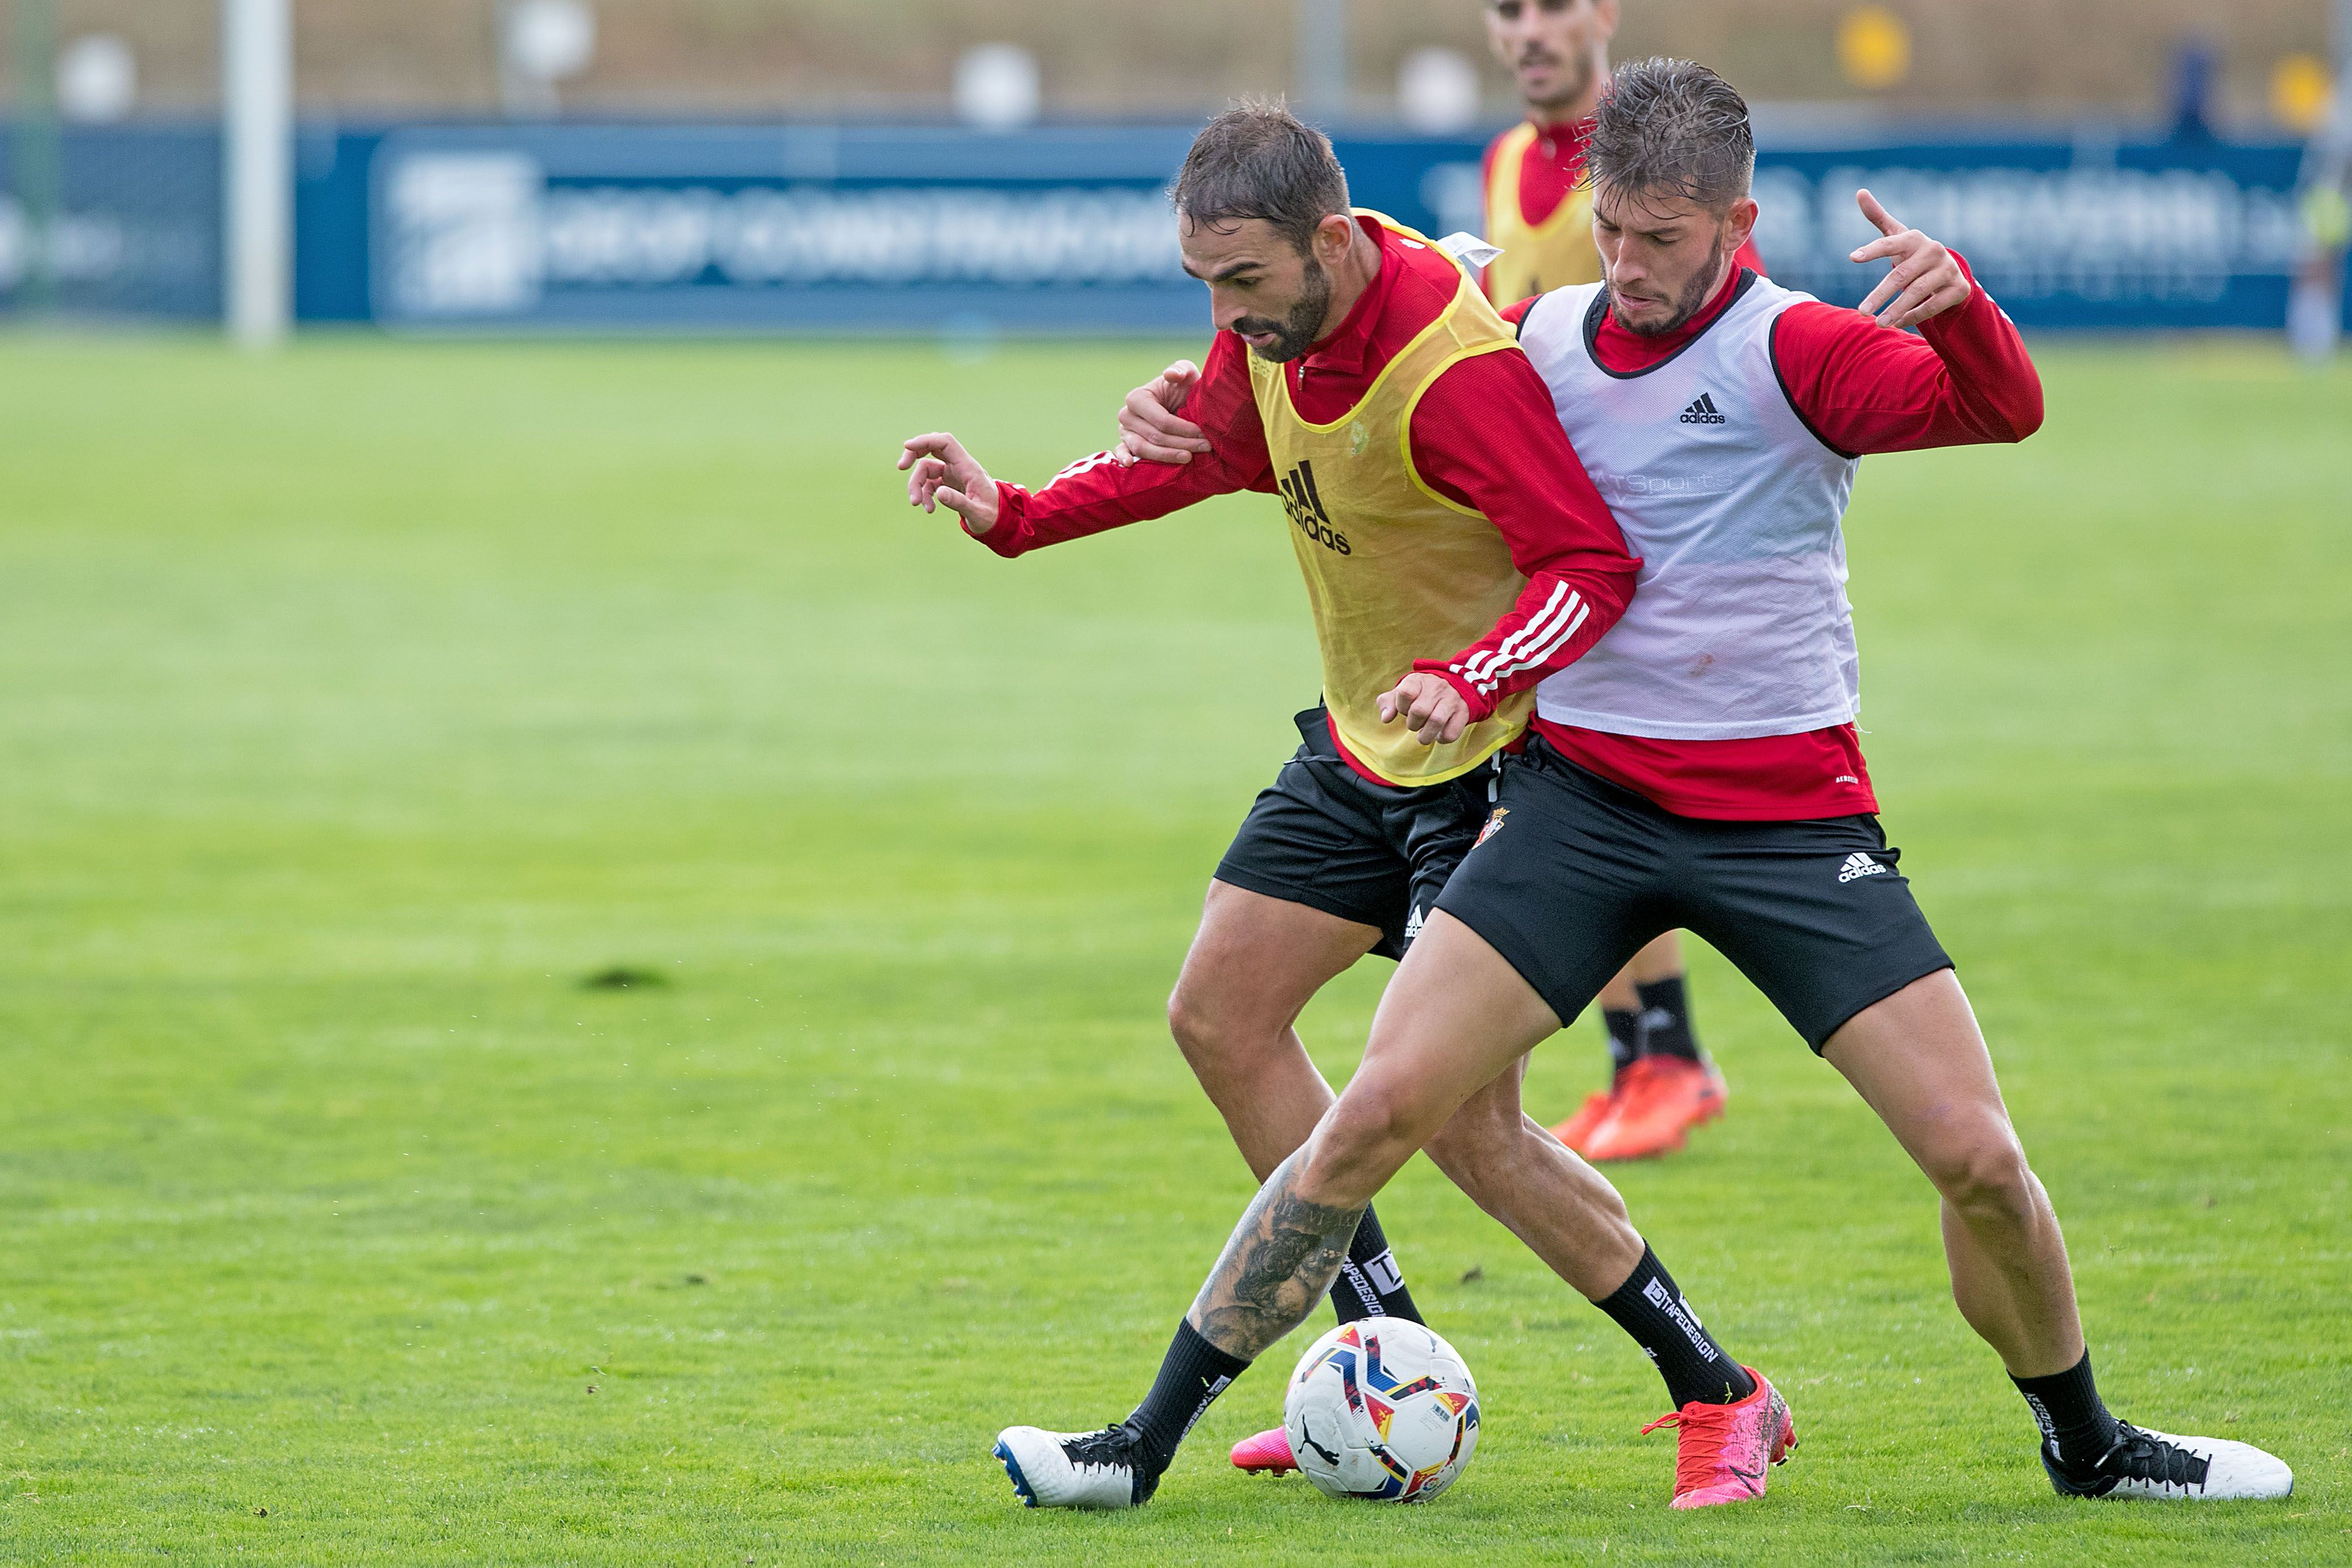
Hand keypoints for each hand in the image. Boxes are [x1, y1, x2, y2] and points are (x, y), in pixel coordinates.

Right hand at [898, 431, 1000, 535]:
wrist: (999, 520)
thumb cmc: (992, 515)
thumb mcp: (978, 513)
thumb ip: (960, 503)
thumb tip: (939, 493)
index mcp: (968, 467)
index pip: (945, 443)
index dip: (926, 440)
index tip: (907, 446)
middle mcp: (959, 466)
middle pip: (932, 448)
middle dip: (913, 454)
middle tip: (901, 467)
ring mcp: (952, 474)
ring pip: (925, 469)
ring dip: (916, 485)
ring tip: (917, 504)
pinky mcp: (947, 483)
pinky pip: (928, 483)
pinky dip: (924, 494)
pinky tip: (929, 509)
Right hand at [1113, 359, 1211, 466]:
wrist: (1179, 404)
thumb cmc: (1183, 389)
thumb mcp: (1186, 374)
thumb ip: (1180, 369)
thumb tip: (1171, 375)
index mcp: (1137, 398)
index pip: (1162, 420)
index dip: (1184, 429)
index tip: (1204, 433)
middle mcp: (1126, 415)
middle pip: (1156, 437)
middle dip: (1183, 443)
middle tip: (1206, 446)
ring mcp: (1124, 431)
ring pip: (1144, 449)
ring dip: (1168, 456)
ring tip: (1189, 458)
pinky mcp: (1125, 444)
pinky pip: (1122, 453)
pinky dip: (1125, 459)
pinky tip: (1131, 465)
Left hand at [1377, 672, 1471, 746]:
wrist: (1455, 685)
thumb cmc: (1421, 693)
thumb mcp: (1403, 691)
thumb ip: (1388, 702)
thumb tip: (1385, 718)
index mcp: (1418, 680)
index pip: (1405, 693)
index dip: (1401, 706)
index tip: (1404, 709)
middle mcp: (1436, 688)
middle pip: (1419, 710)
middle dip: (1412, 724)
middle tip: (1415, 724)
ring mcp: (1451, 699)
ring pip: (1436, 721)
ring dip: (1425, 735)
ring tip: (1423, 736)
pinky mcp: (1463, 712)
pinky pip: (1451, 732)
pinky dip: (1442, 739)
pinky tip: (1439, 735)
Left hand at [1849, 189, 1972, 330]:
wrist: (1948, 272)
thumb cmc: (1913, 254)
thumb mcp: (1897, 236)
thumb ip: (1878, 217)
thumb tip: (1860, 191)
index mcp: (1914, 238)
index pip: (1890, 242)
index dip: (1872, 249)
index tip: (1852, 257)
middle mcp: (1933, 251)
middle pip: (1901, 275)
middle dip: (1880, 294)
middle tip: (1861, 312)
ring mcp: (1948, 269)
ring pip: (1918, 292)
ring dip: (1897, 310)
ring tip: (1878, 324)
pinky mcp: (1958, 288)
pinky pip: (1933, 305)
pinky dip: (1914, 316)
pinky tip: (1898, 324)